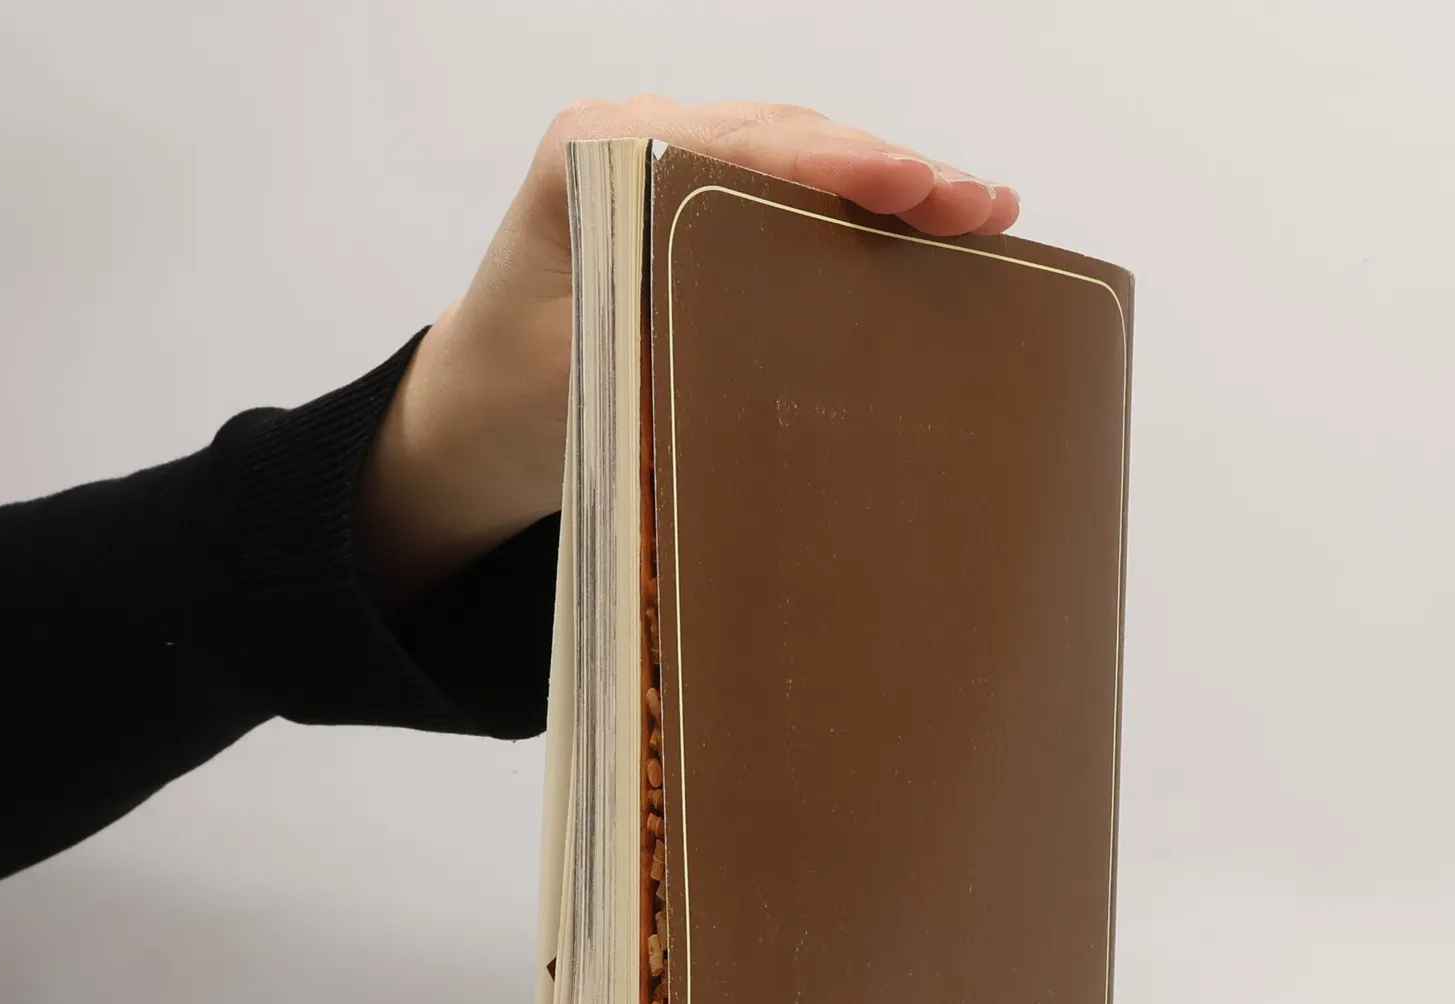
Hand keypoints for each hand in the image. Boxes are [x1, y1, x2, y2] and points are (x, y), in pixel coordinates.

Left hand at [357, 97, 1019, 602]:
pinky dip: (859, 208)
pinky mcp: (693, 202)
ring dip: (892, 182)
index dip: (842, 166)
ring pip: (798, 154)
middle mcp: (633, 136)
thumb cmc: (515, 404)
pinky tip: (932, 222)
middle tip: (987, 205)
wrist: (467, 416)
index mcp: (595, 156)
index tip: (918, 187)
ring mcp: (666, 160)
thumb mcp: (588, 382)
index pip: (742, 146)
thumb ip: (669, 343)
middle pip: (786, 137)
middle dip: (892, 169)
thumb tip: (786, 353)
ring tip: (985, 211)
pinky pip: (787, 189)